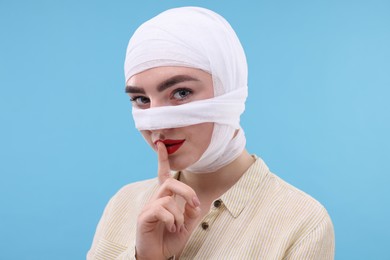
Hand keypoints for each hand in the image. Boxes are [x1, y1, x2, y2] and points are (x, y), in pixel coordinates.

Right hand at [135, 142, 200, 259]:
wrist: (157, 256)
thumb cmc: (170, 239)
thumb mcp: (186, 225)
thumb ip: (191, 212)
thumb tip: (194, 203)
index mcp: (165, 199)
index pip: (163, 174)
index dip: (162, 159)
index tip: (161, 144)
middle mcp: (156, 199)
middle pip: (169, 182)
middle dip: (187, 191)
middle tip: (195, 205)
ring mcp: (149, 208)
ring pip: (167, 198)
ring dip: (178, 214)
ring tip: (177, 227)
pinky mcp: (144, 217)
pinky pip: (160, 210)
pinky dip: (171, 220)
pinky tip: (171, 228)